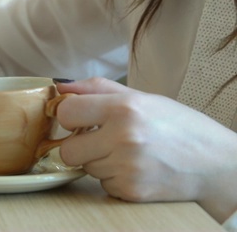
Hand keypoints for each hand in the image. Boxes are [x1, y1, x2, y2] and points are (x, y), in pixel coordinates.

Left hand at [55, 77, 236, 221]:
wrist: (216, 164)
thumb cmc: (180, 127)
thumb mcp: (143, 97)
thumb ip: (98, 89)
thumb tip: (61, 87)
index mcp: (124, 108)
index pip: (66, 113)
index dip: (69, 118)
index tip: (79, 120)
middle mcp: (124, 137)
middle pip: (68, 149)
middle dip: (80, 145)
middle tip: (101, 140)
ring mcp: (127, 167)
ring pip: (86, 168)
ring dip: (99, 162)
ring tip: (126, 153)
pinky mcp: (131, 190)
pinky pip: (102, 184)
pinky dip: (113, 179)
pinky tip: (134, 168)